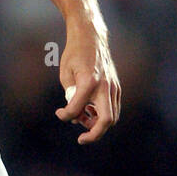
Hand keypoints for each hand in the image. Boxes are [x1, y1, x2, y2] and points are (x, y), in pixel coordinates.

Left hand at [55, 26, 120, 143]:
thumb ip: (70, 96)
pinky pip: (113, 108)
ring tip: (83, 118)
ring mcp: (114, 87)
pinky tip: (89, 110)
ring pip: (112, 116)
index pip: (77, 109)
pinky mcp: (116, 87)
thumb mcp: (65, 74)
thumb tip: (76, 115)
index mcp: (89, 82)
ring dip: (97, 123)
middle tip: (81, 138)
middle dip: (94, 134)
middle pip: (106, 121)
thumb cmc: (74, 54)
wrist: (91, 37)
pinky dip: (102, 114)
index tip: (59, 113)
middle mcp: (105, 86)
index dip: (65, 116)